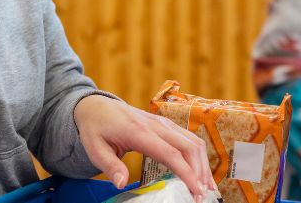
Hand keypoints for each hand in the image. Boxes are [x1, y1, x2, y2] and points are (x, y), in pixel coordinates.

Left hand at [74, 95, 215, 200]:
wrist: (97, 106)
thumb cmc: (96, 129)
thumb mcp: (95, 148)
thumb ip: (109, 166)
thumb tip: (121, 184)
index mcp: (140, 132)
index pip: (171, 154)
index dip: (187, 173)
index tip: (195, 191)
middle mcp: (157, 125)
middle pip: (189, 147)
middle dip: (200, 172)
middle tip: (203, 196)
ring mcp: (164, 123)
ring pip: (194, 141)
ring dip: (203, 164)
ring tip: (206, 187)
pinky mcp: (167, 125)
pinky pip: (189, 139)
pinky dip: (198, 156)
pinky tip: (199, 172)